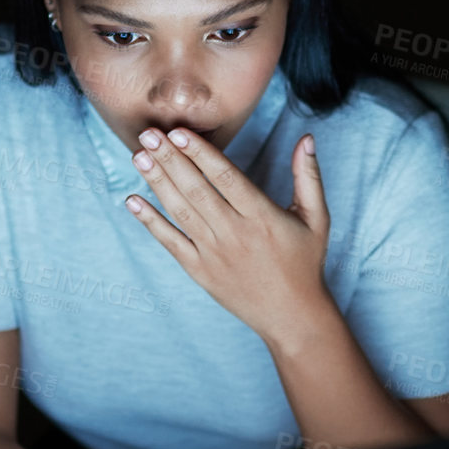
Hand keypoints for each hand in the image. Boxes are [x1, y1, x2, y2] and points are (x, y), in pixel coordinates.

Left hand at [124, 128, 330, 345]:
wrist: (292, 316)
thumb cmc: (304, 263)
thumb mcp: (316, 218)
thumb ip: (308, 176)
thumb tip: (307, 138)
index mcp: (262, 216)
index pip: (226, 177)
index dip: (200, 153)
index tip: (178, 132)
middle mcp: (235, 233)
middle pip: (196, 190)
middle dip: (170, 160)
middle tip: (148, 134)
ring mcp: (214, 253)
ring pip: (180, 211)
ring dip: (157, 182)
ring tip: (138, 156)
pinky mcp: (200, 271)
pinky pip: (170, 242)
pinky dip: (150, 221)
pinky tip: (132, 200)